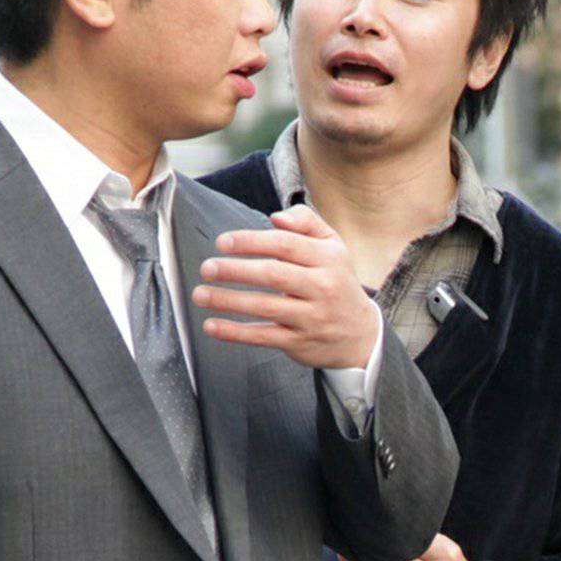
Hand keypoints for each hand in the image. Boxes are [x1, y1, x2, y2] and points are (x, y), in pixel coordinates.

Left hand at [193, 203, 380, 369]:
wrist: (360, 334)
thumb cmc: (337, 282)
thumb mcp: (333, 247)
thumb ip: (307, 223)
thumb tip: (275, 217)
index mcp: (327, 259)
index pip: (286, 245)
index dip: (251, 242)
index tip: (223, 242)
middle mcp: (321, 287)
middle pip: (274, 275)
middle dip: (236, 270)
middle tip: (207, 267)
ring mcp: (310, 317)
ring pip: (265, 307)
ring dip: (229, 301)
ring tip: (200, 295)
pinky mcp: (299, 343)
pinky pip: (263, 337)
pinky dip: (235, 332)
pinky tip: (211, 326)